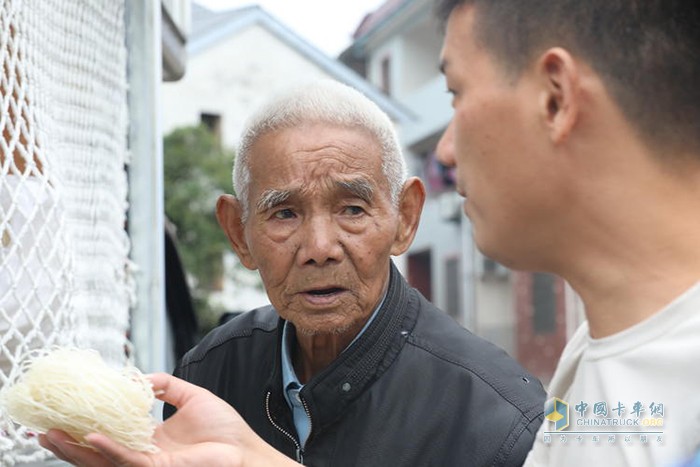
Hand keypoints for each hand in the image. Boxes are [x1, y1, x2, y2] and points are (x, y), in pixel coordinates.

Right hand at [38, 373, 299, 466]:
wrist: (245, 451)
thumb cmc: (224, 429)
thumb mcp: (191, 397)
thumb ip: (165, 385)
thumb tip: (139, 376)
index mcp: (148, 439)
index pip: (109, 433)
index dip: (85, 425)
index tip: (63, 412)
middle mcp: (142, 454)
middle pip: (97, 450)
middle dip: (68, 443)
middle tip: (42, 428)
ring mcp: (147, 464)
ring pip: (103, 460)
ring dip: (75, 450)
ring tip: (50, 435)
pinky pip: (127, 460)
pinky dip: (108, 450)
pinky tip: (91, 437)